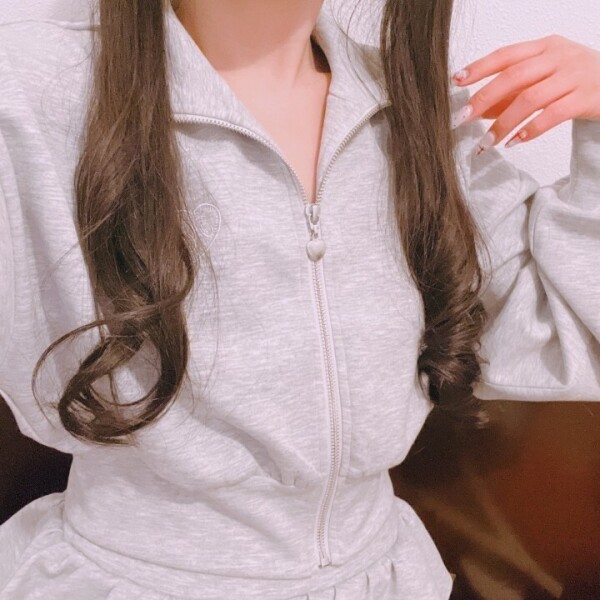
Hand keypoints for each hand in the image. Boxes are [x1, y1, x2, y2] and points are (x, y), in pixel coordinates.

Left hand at [450, 35, 599, 154]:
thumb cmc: (575, 81)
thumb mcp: (544, 78)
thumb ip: (513, 92)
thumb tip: (479, 111)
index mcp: (545, 47)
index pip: (505, 55)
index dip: (479, 68)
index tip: (455, 81)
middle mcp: (559, 57)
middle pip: (513, 77)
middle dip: (483, 99)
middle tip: (462, 119)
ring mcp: (574, 76)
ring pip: (530, 99)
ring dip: (503, 123)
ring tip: (486, 142)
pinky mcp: (586, 98)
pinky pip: (552, 115)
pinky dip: (530, 130)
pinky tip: (515, 141)